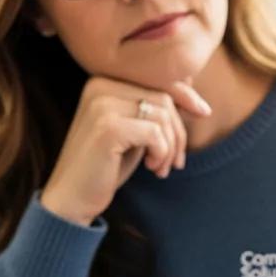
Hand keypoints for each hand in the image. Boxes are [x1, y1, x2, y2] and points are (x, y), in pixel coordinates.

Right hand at [41, 76, 211, 224]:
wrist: (72, 199)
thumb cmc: (105, 167)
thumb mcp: (134, 132)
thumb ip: (152, 109)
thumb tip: (192, 90)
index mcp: (102, 80)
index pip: (157, 78)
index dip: (185, 94)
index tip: (203, 112)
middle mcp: (99, 85)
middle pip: (164, 97)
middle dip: (178, 131)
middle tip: (175, 161)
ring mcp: (101, 104)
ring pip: (163, 115)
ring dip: (170, 146)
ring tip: (160, 167)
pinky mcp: (108, 127)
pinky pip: (155, 133)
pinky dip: (162, 153)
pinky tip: (151, 168)